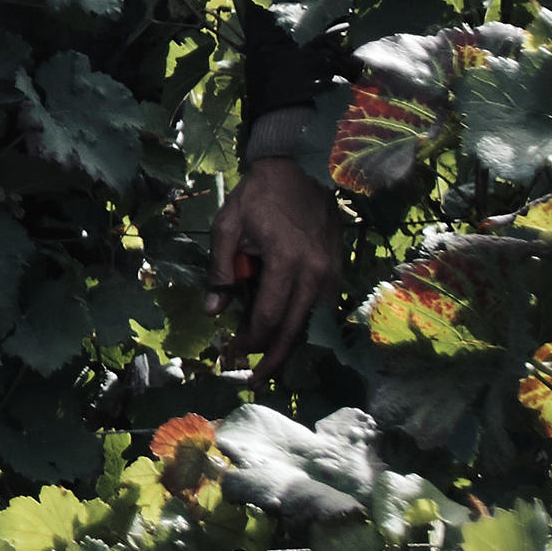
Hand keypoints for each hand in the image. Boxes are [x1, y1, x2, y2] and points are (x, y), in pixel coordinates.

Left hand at [216, 155, 343, 354]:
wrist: (299, 168)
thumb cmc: (258, 194)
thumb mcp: (228, 225)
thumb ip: (221, 270)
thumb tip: (214, 311)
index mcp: (287, 262)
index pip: (268, 316)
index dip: (250, 340)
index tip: (232, 352)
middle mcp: (315, 273)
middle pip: (295, 329)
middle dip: (274, 359)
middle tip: (256, 382)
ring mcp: (331, 273)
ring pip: (312, 323)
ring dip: (291, 344)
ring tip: (270, 364)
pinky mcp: (337, 270)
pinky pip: (321, 308)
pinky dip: (305, 324)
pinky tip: (288, 334)